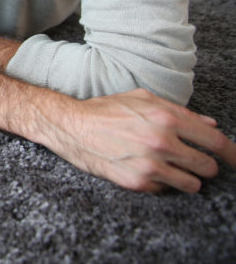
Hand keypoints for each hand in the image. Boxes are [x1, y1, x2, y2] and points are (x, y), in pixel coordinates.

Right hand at [41, 88, 235, 192]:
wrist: (71, 127)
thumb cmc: (105, 110)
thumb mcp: (142, 99)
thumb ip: (179, 111)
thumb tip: (210, 124)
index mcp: (166, 118)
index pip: (216, 142)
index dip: (232, 154)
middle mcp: (161, 142)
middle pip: (207, 166)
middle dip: (204, 165)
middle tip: (193, 161)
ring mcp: (150, 165)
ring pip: (192, 184)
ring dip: (187, 177)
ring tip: (172, 168)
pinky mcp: (137, 182)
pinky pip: (167, 190)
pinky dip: (163, 183)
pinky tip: (148, 170)